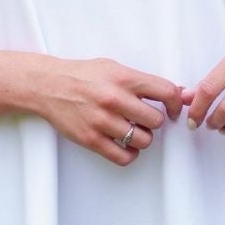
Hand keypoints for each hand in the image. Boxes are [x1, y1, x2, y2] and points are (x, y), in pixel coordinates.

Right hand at [36, 57, 185, 165]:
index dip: (176, 103)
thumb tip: (176, 92)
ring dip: (142, 138)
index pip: (166, 92)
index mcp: (123, 78)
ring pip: (143, 140)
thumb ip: (142, 81)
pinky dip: (130, 154)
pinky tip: (126, 146)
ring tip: (133, 131)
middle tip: (145, 119)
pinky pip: (123, 157)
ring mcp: (102, 121)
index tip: (173, 110)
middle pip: (156, 121)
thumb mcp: (113, 68)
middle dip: (154, 122)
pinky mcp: (91, 139)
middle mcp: (114, 99)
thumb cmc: (82, 76)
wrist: (48, 86)